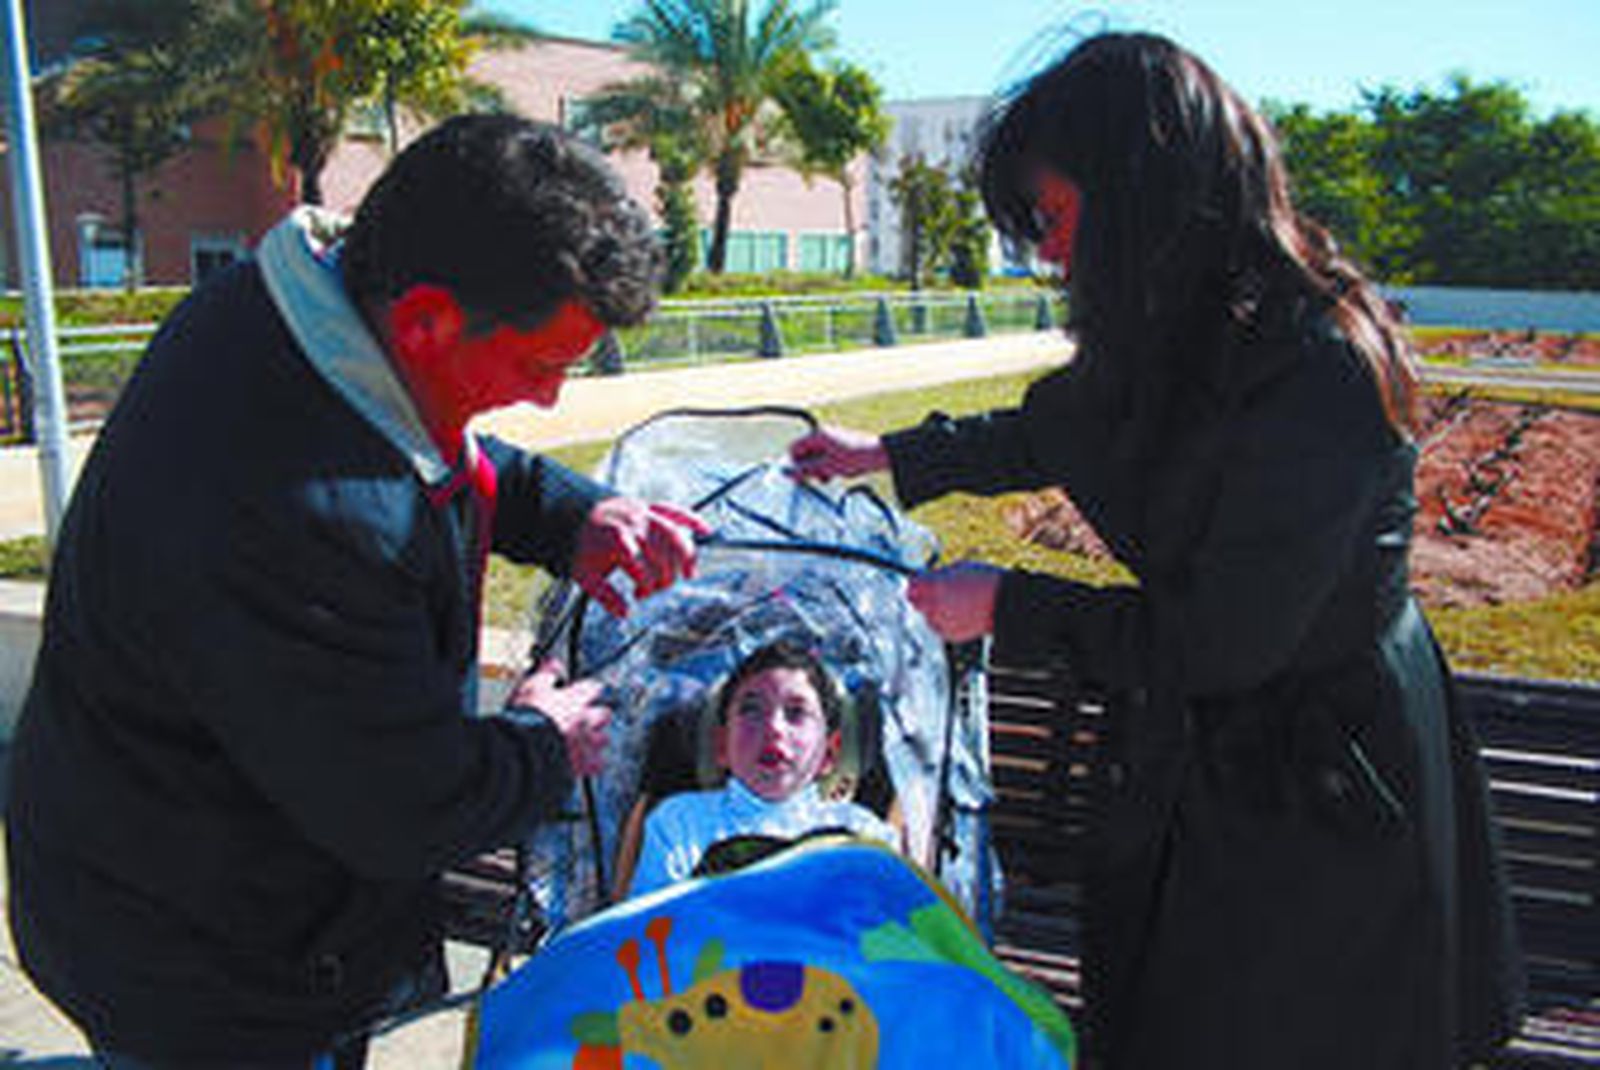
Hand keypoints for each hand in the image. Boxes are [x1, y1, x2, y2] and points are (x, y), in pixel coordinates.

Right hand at [509, 658, 609, 777]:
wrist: (524, 751)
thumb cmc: (525, 720)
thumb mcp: (530, 689)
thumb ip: (545, 675)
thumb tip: (553, 664)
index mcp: (574, 699)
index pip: (592, 688)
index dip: (589, 690)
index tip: (586, 690)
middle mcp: (585, 720)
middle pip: (604, 714)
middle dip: (597, 716)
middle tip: (586, 718)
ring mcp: (587, 743)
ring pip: (602, 739)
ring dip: (595, 740)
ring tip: (584, 742)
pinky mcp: (584, 764)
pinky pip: (596, 764)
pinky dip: (591, 764)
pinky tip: (583, 764)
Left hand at [573, 497, 708, 616]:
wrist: (573, 514)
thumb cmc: (580, 548)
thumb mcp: (583, 574)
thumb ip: (603, 595)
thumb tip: (626, 614)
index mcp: (615, 538)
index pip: (642, 564)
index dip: (645, 584)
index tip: (639, 595)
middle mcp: (633, 523)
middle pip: (661, 553)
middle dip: (662, 576)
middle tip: (654, 591)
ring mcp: (644, 513)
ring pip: (674, 535)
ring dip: (685, 557)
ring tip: (687, 575)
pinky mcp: (650, 508)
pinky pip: (676, 511)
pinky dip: (693, 520)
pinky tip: (706, 531)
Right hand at [788, 425, 889, 481]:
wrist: (879, 455)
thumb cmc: (856, 457)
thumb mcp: (826, 467)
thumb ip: (805, 470)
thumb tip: (789, 473)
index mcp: (817, 435)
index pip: (794, 448)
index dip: (793, 463)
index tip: (797, 476)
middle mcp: (822, 435)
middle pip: (804, 453)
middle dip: (807, 468)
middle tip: (815, 479)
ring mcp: (831, 441)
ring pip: (814, 458)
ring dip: (817, 470)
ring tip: (827, 477)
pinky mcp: (838, 448)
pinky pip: (825, 459)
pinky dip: (826, 468)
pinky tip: (834, 475)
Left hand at [907, 562, 1003, 642]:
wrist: (1004, 603)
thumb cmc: (985, 582)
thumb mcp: (957, 568)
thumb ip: (937, 575)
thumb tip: (927, 578)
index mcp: (933, 586)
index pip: (912, 585)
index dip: (917, 582)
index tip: (922, 580)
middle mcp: (933, 606)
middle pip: (917, 602)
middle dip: (924, 597)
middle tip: (939, 592)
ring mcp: (941, 622)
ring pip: (929, 616)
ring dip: (936, 611)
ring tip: (956, 603)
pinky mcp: (950, 635)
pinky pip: (941, 627)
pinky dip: (946, 622)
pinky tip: (961, 614)